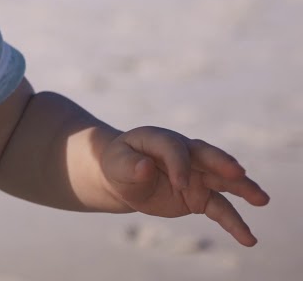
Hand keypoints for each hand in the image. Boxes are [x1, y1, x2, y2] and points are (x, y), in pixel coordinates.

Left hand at [101, 126, 269, 245]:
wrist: (124, 176)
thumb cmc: (118, 164)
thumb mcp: (115, 163)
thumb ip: (129, 166)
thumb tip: (144, 168)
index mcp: (160, 139)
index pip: (174, 149)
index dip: (178, 165)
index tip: (178, 185)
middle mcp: (184, 153)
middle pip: (207, 156)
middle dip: (222, 164)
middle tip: (239, 173)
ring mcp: (196, 174)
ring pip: (222, 180)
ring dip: (242, 189)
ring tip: (262, 199)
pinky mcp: (200, 195)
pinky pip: (220, 209)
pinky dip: (234, 223)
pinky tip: (248, 238)